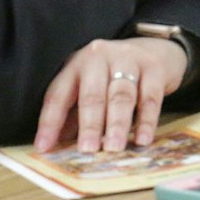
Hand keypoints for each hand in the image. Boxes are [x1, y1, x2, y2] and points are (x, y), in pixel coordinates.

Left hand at [34, 37, 188, 152]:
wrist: (156, 50)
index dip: (50, 122)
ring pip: (121, 95)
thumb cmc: (115, 75)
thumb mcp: (90, 88)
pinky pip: (150, 97)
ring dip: (117, 124)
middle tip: (88, 149)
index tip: (44, 148)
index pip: (58, 94)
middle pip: (92, 94)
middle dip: (90, 124)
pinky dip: (147, 121)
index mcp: (76, 65)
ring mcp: (128, 59)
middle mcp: (99, 57)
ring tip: (114, 147)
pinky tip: (142, 140)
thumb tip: (56, 148)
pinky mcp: (154, 67)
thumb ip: (74, 115)